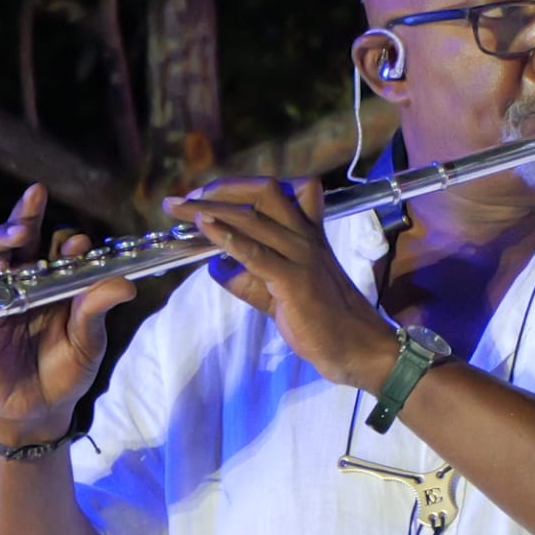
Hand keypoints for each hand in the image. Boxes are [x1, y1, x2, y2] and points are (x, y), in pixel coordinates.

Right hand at [0, 183, 136, 445]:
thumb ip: (98, 309)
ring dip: (4, 233)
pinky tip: (1, 268)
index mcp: (59, 281)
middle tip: (37, 195)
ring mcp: (3, 294)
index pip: (61, 246)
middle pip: (23, 235)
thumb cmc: (68, 370)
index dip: (71, 242)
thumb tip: (127, 283)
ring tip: (20, 230)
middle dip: (27, 212)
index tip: (84, 246)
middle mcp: (29, 280)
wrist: (39, 409)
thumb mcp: (89, 340)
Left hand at [163, 177, 396, 389]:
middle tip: (183, 199)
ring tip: (179, 207)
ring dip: (210, 210)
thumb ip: (250, 277)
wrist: (355, 347)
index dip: (237, 187)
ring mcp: (301, 255)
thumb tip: (216, 268)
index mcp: (307, 233)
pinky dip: (228, 238)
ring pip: (253, 218)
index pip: (276, 192)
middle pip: (263, 193)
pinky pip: (257, 253)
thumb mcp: (280, 292)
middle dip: (219, 190)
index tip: (205, 195)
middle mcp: (305, 236)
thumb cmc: (321, 320)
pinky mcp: (294, 280)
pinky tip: (205, 229)